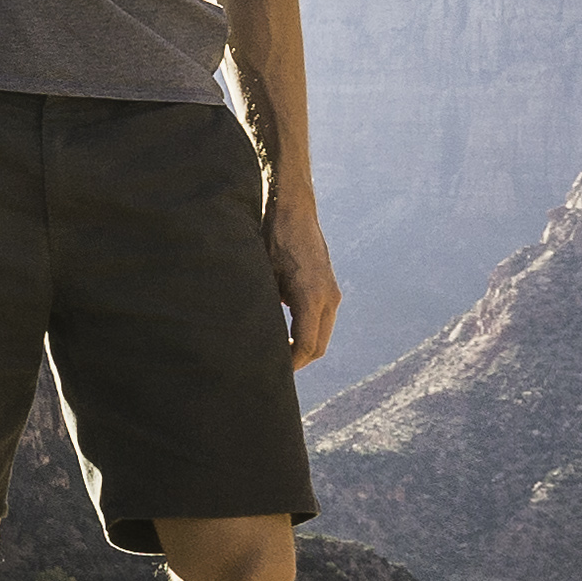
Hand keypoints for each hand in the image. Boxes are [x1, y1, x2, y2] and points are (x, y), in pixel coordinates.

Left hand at [269, 200, 342, 371]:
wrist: (292, 207)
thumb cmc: (270, 237)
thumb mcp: (261, 273)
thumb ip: (262, 306)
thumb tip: (250, 337)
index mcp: (311, 297)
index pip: (306, 346)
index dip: (289, 364)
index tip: (271, 373)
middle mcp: (328, 297)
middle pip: (318, 346)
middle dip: (297, 361)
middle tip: (270, 369)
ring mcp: (331, 291)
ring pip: (321, 334)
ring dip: (302, 347)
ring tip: (275, 354)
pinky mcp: (328, 285)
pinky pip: (321, 319)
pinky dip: (306, 332)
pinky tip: (283, 333)